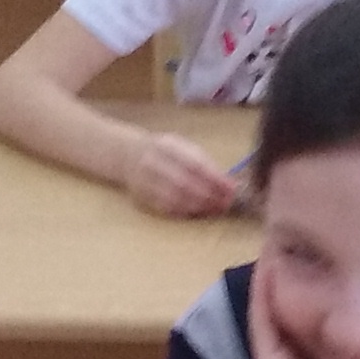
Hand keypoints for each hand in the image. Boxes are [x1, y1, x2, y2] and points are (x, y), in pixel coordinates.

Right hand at [126, 130, 246, 218]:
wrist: (128, 155)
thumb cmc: (165, 153)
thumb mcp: (183, 148)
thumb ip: (204, 164)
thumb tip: (228, 184)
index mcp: (167, 146)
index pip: (195, 163)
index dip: (215, 179)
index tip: (231, 189)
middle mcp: (153, 161)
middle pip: (185, 182)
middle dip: (209, 195)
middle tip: (225, 204)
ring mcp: (144, 180)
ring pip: (175, 197)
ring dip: (199, 206)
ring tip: (215, 209)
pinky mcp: (141, 196)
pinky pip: (165, 207)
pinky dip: (185, 211)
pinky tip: (198, 212)